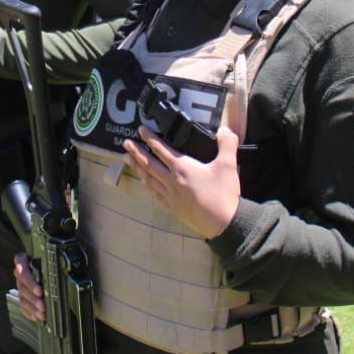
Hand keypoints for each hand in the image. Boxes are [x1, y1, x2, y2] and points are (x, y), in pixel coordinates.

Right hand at [14, 252, 45, 322]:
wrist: (46, 266)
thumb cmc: (49, 261)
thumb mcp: (48, 260)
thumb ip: (50, 264)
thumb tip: (63, 270)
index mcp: (23, 260)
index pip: (21, 267)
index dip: (30, 281)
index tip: (39, 291)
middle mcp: (19, 273)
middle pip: (23, 286)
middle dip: (33, 298)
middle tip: (43, 306)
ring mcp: (20, 285)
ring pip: (23, 298)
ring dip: (33, 307)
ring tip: (42, 313)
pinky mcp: (22, 297)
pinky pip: (23, 306)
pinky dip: (31, 313)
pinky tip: (38, 317)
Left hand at [122, 124, 241, 239]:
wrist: (222, 224)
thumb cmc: (223, 195)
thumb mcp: (228, 166)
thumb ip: (227, 144)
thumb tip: (225, 129)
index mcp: (182, 168)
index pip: (162, 149)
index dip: (150, 138)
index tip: (140, 129)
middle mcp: (172, 180)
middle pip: (149, 163)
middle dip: (136, 152)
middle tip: (125, 143)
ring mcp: (170, 195)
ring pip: (148, 178)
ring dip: (136, 167)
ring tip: (126, 159)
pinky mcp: (173, 207)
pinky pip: (155, 192)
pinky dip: (146, 184)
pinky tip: (143, 181)